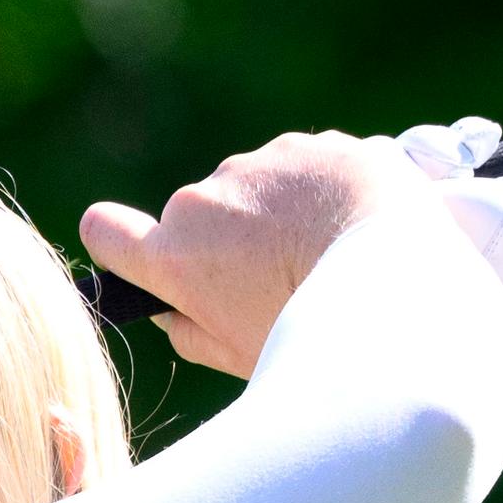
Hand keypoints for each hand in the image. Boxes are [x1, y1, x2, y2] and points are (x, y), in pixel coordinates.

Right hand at [79, 131, 415, 377]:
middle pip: (197, 220)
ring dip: (275, 213)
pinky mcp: (304, 145)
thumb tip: (170, 311)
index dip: (119, 242)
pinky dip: (318, 192)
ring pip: (251, 190)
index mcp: (175, 258)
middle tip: (279, 279)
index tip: (143, 254)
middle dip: (227, 242)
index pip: (104, 231)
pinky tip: (352, 225)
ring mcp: (253, 166)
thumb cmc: (314, 330)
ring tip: (326, 253)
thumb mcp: (240, 358)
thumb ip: (189, 332)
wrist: (397, 272)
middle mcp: (201, 203)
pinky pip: (300, 170)